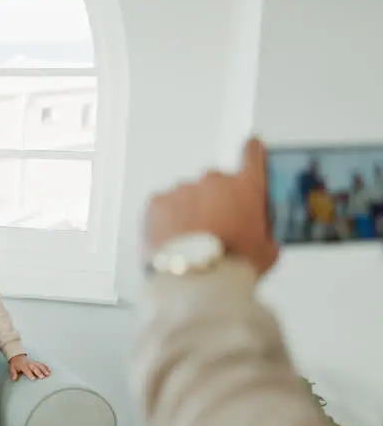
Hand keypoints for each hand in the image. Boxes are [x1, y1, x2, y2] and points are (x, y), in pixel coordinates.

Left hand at [8, 354, 50, 380]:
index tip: (33, 378)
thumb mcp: (12, 368)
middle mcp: (29, 363)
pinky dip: (45, 367)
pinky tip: (49, 370)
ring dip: (44, 369)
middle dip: (39, 372)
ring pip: (39, 365)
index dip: (30, 374)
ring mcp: (33, 362)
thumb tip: (14, 379)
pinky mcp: (36, 361)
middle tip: (42, 377)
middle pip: (34, 368)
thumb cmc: (15, 364)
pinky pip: (41, 364)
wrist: (17, 356)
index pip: (27, 370)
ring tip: (48, 374)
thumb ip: (13, 374)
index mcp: (23, 365)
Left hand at [144, 136, 278, 276]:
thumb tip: (265, 235)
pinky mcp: (157, 201)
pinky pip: (163, 205)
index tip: (250, 146)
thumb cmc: (233, 266)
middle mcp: (215, 181)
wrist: (195, 279)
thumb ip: (267, 232)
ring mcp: (183, 189)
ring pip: (187, 195)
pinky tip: (172, 239)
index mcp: (247, 187)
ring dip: (189, 211)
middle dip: (215, 200)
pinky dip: (166, 218)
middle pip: (215, 183)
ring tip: (190, 241)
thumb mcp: (267, 251)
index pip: (252, 155)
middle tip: (213, 227)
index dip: (251, 150)